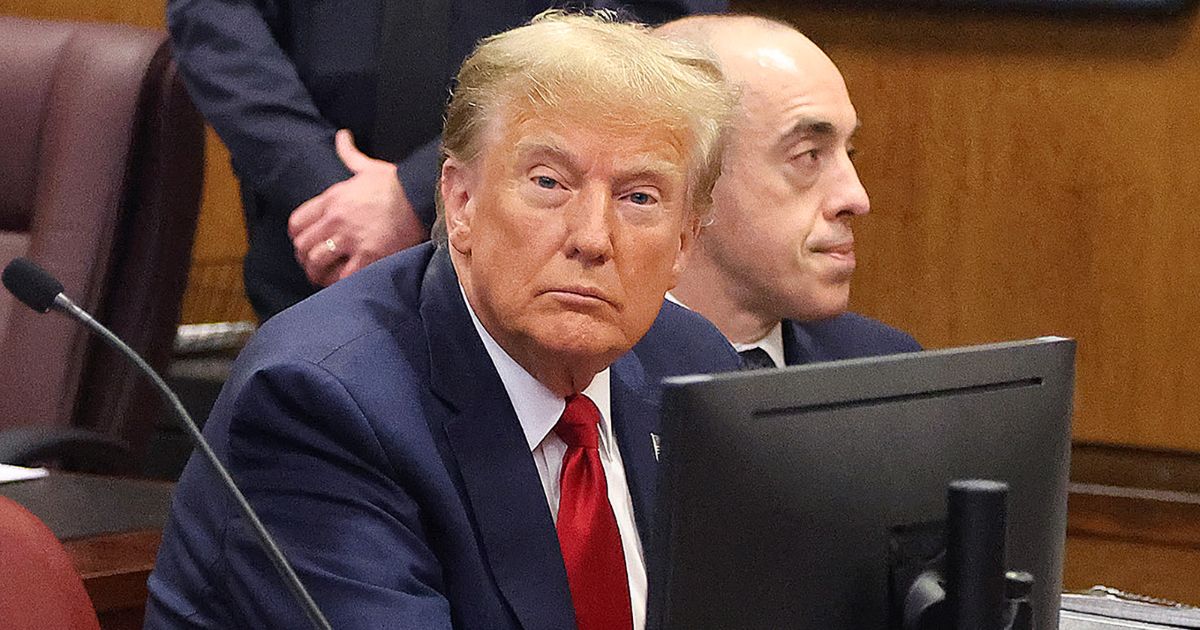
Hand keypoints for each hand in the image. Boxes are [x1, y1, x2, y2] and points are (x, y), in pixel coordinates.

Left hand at [288, 129, 428, 286]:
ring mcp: (351, 239)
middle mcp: (337, 219)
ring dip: (319, 273)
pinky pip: (342, 277)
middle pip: (303, 246)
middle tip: (316, 265)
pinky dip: (340, 283)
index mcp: (332, 199)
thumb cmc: (397, 185)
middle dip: (307, 258)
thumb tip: (342, 136)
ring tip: (327, 277)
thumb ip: (349, 154)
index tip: (308, 243)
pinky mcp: (369, 256)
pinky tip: (345, 281)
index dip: (299, 237)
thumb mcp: (368, 167)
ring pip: (317, 263)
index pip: (296, 223)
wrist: (423, 197)